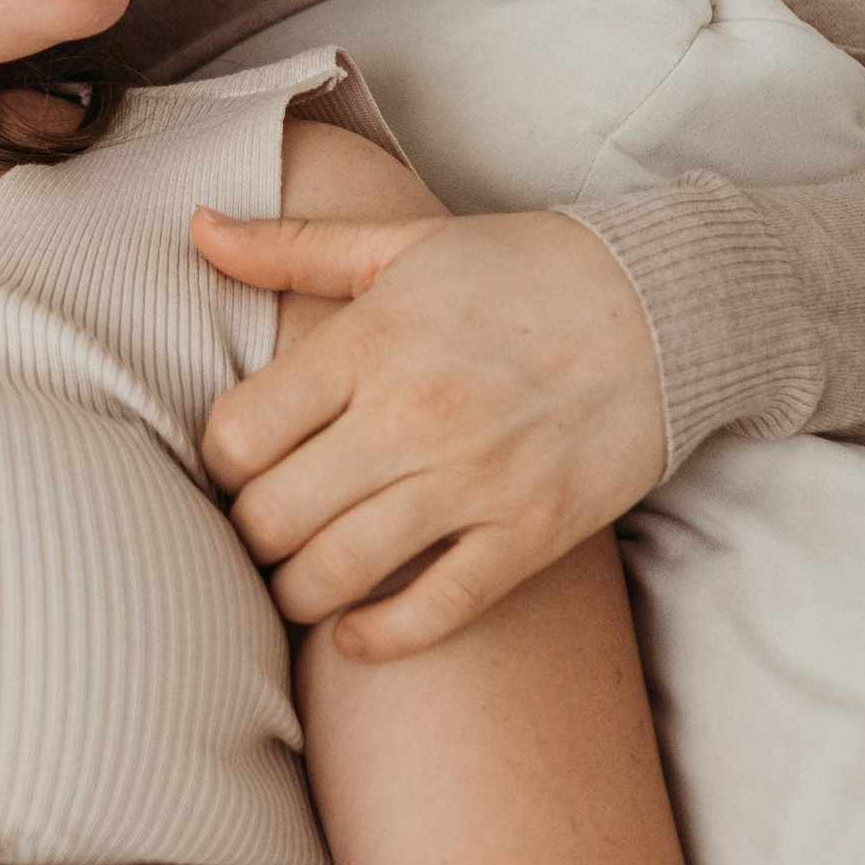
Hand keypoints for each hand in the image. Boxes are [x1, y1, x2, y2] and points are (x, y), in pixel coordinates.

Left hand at [194, 204, 667, 657]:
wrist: (670, 305)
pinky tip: (353, 635)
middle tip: (261, 530)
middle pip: (272, 516)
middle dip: (248, 535)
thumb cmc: (524, 271)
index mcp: (368, 341)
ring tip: (294, 582)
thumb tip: (194, 226)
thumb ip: (291, 246)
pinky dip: (379, 637)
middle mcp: (411, 415)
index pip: (237, 435)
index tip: (238, 466)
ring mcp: (473, 481)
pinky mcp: (530, 534)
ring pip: (336, 573)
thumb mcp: (402, 243)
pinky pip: (435, 611)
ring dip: (295, 593)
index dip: (219, 463)